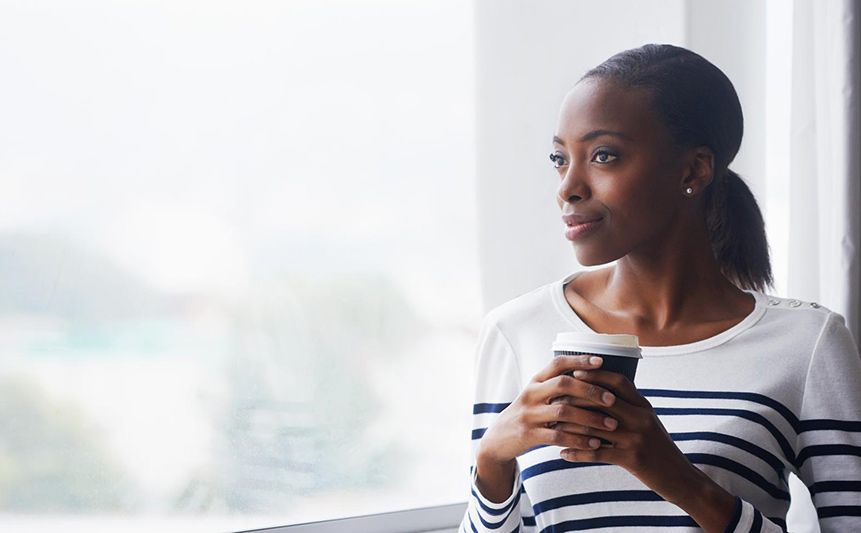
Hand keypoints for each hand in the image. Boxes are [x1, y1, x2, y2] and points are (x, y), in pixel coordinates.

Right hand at [477, 354, 622, 465]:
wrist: (498, 439)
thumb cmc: (528, 415)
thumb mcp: (536, 396)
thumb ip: (557, 387)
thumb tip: (592, 377)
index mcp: (535, 381)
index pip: (558, 364)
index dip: (579, 360)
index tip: (601, 362)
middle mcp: (531, 394)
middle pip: (563, 384)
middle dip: (590, 390)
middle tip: (612, 399)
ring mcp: (529, 414)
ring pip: (564, 412)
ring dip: (591, 419)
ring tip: (612, 425)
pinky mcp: (529, 435)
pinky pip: (558, 437)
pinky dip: (579, 441)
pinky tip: (595, 444)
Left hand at [555, 367, 702, 503]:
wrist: (680, 477)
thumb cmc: (659, 447)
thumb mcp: (648, 421)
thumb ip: (629, 406)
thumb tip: (604, 391)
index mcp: (644, 406)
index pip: (619, 382)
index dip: (596, 375)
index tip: (574, 371)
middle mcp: (641, 418)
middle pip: (603, 400)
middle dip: (576, 398)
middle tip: (555, 399)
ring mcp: (636, 438)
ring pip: (595, 427)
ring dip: (570, 427)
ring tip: (552, 426)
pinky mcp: (632, 458)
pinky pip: (598, 454)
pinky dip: (578, 453)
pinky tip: (563, 454)